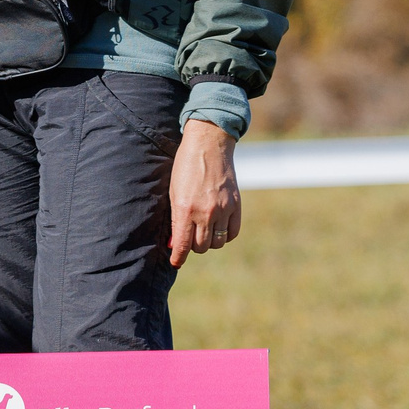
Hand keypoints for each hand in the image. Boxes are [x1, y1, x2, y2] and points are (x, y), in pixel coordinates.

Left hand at [168, 118, 240, 266]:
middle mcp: (205, 212)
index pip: (183, 245)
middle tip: (189, 237)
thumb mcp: (173, 192)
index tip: (175, 262)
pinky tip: (218, 228)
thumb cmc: (184, 167)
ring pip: (217, 242)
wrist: (208, 146)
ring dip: (209, 241)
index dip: (178, 257)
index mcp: (185, 209)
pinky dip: (225, 235)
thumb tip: (175, 243)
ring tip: (203, 231)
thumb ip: (175, 218)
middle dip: (193, 246)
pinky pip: (232, 233)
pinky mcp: (236, 205)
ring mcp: (223, 209)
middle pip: (201, 247)